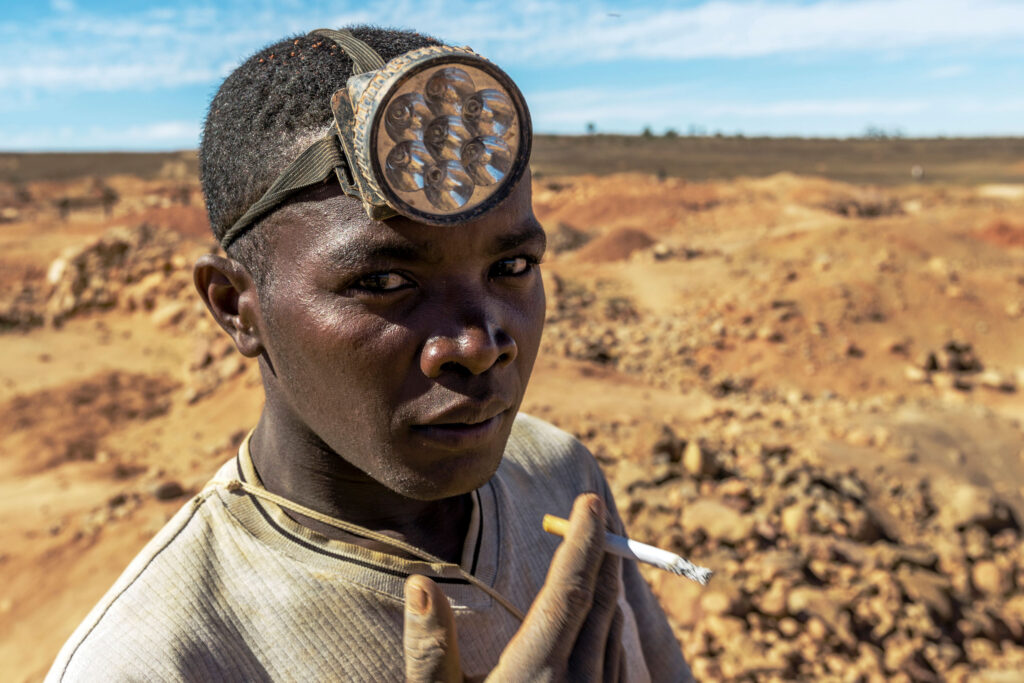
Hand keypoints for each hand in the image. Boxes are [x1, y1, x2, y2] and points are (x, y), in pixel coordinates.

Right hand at [403, 493, 624, 681]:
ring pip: (613, 625)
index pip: (568, 591)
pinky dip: (608, 619)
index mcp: (537, 673)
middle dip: (601, 548)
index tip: (589, 500)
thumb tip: (420, 582)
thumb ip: (430, 647)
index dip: (581, 541)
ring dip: (606, 581)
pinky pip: (616, 655)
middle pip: (602, 600)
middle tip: (595, 508)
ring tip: (595, 548)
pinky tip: (593, 607)